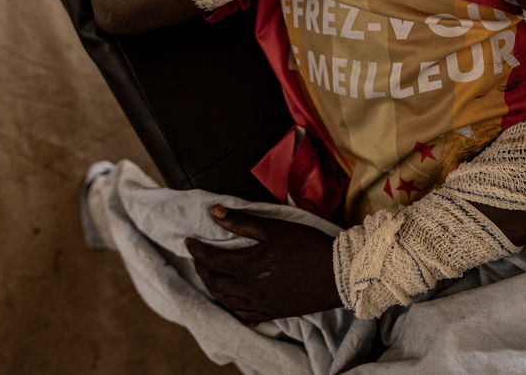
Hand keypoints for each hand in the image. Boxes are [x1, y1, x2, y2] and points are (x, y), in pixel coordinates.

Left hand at [185, 206, 341, 322]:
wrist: (337, 274)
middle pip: (213, 281)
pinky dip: (231, 305)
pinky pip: (242, 314)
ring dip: (212, 286)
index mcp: (246, 265)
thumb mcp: (274, 228)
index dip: (195, 249)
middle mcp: (247, 288)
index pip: (209, 258)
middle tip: (198, 257)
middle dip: (201, 268)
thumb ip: (241, 221)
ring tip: (210, 275)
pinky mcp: (272, 313)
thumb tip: (213, 212)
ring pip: (225, 299)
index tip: (188, 241)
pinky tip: (232, 299)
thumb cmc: (307, 245)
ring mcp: (259, 303)